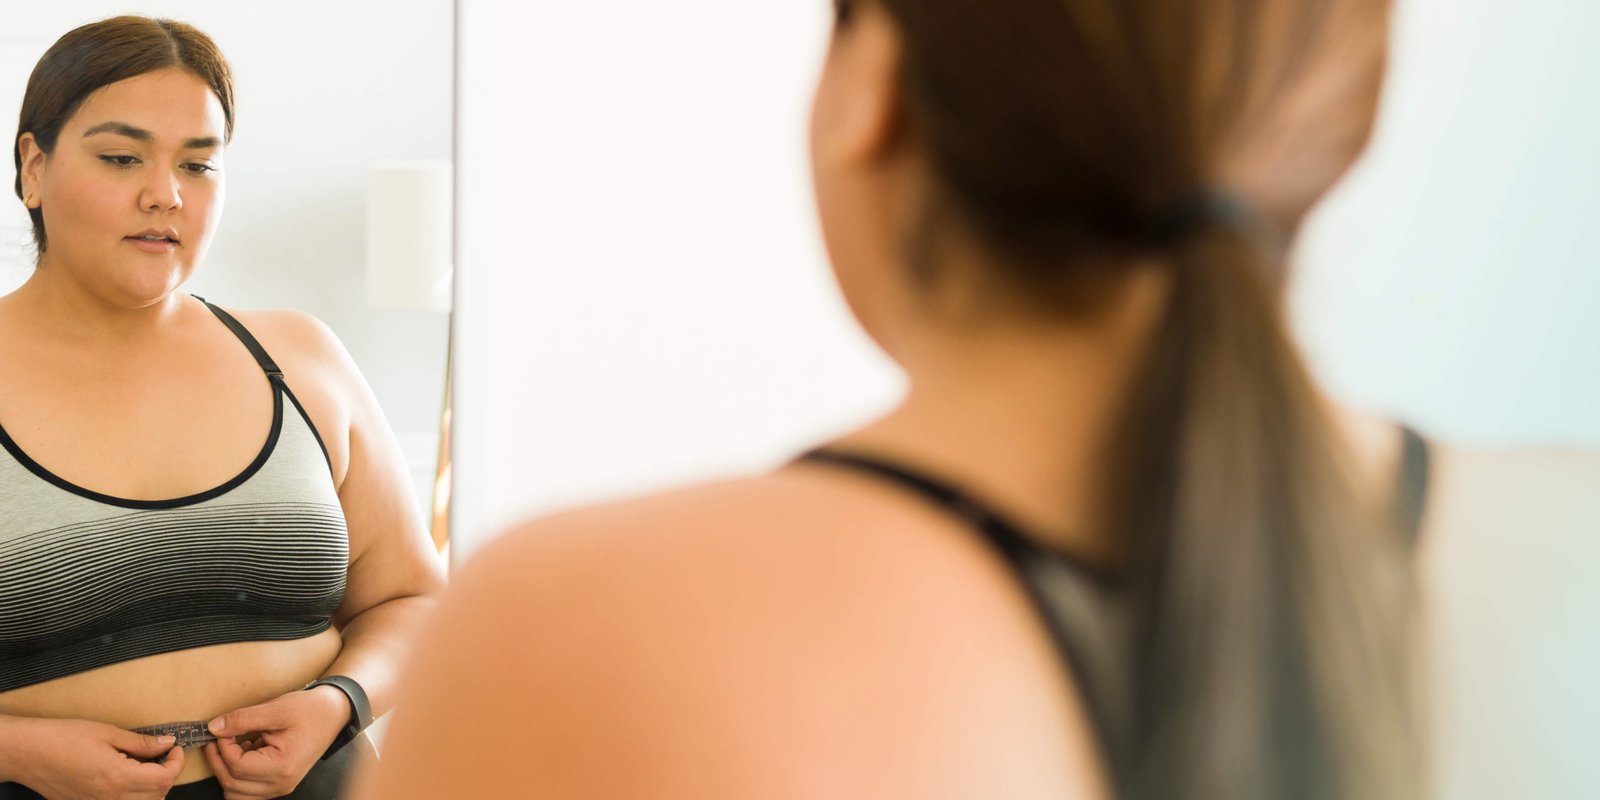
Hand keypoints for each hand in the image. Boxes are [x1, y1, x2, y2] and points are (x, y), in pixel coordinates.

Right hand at [7, 717, 183, 799]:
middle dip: (167, 775)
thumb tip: (167, 743)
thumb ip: (141, 743)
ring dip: (152, 788)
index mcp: (119, 777)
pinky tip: (126, 777)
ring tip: (145, 766)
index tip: (174, 749)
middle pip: (157, 796)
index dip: (176, 763)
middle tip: (162, 756)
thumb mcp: (107, 733)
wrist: (28, 753)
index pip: (165, 779)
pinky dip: (133, 796)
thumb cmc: (62, 738)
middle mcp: (111, 798)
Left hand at [201, 686, 351, 799]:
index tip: (221, 730)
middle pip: (232, 784)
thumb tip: (214, 728)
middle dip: (218, 761)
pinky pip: (248, 791)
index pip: (237, 767)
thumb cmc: (310, 710)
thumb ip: (242, 720)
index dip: (222, 748)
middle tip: (217, 738)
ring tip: (232, 747)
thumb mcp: (275, 710)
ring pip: (236, 793)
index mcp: (282, 766)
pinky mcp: (279, 784)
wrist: (334, 713)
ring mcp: (281, 786)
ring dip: (227, 772)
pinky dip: (238, 776)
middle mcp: (281, 783)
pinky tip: (245, 753)